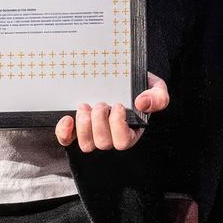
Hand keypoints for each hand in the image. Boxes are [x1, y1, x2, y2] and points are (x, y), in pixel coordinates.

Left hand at [54, 72, 168, 152]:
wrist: (122, 77)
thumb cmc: (138, 86)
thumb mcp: (154, 87)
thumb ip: (157, 96)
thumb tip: (142, 103)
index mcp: (131, 131)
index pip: (123, 142)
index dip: (118, 125)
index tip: (118, 105)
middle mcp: (111, 136)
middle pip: (103, 143)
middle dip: (100, 122)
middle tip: (101, 104)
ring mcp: (93, 133)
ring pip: (86, 144)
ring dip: (84, 126)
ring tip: (85, 107)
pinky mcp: (77, 128)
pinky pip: (67, 139)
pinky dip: (64, 131)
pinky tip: (67, 118)